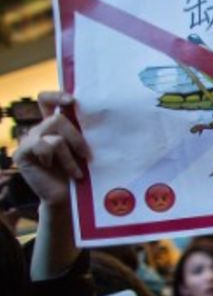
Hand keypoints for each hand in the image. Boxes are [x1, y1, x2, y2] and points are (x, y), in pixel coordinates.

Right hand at [14, 91, 90, 208]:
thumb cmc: (83, 173)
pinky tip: (57, 171)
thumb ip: (86, 133)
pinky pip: (43, 146)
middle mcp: (40, 130)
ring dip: (70, 156)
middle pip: (57, 119)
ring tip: (77, 172)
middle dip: (77, 138)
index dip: (56, 96)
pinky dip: (57, 160)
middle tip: (87, 156)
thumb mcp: (86, 150)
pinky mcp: (22, 154)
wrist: (69, 199)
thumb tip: (106, 117)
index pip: (46, 100)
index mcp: (54, 125)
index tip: (72, 101)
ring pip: (54, 136)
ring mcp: (29, 141)